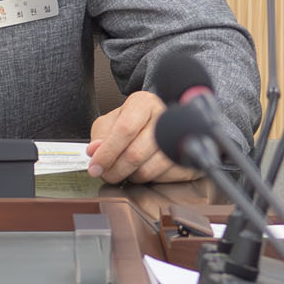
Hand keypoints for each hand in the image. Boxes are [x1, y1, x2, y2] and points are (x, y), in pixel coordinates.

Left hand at [86, 91, 200, 184]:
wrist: (156, 125)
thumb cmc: (131, 124)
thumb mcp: (109, 124)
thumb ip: (100, 137)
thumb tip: (94, 152)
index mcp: (143, 103)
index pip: (124, 130)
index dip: (107, 152)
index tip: (95, 167)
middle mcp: (164, 117)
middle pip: (136, 153)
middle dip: (115, 170)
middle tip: (106, 175)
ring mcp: (180, 138)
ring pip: (149, 170)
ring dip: (132, 177)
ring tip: (126, 170)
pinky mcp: (188, 159)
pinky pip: (164, 179)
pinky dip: (150, 180)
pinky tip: (144, 170)